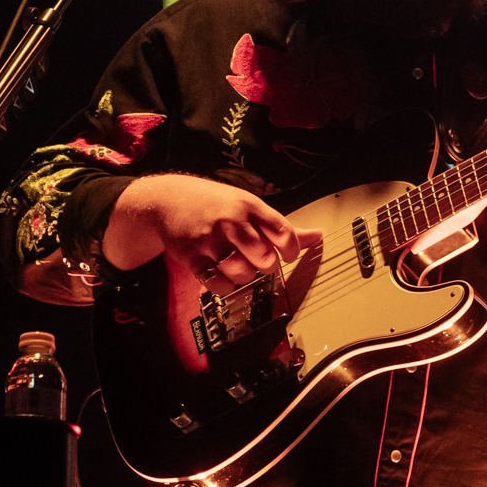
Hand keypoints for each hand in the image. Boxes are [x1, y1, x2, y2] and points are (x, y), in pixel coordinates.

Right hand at [105, 173, 321, 293]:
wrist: (169, 200)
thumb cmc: (217, 205)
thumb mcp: (250, 206)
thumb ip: (282, 226)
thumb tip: (318, 236)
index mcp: (250, 207)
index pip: (284, 232)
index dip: (292, 250)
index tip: (287, 254)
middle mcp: (232, 221)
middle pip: (264, 256)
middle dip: (266, 264)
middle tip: (259, 260)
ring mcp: (210, 239)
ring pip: (242, 272)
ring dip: (245, 275)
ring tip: (238, 265)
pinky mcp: (192, 256)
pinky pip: (217, 283)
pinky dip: (224, 286)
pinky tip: (222, 274)